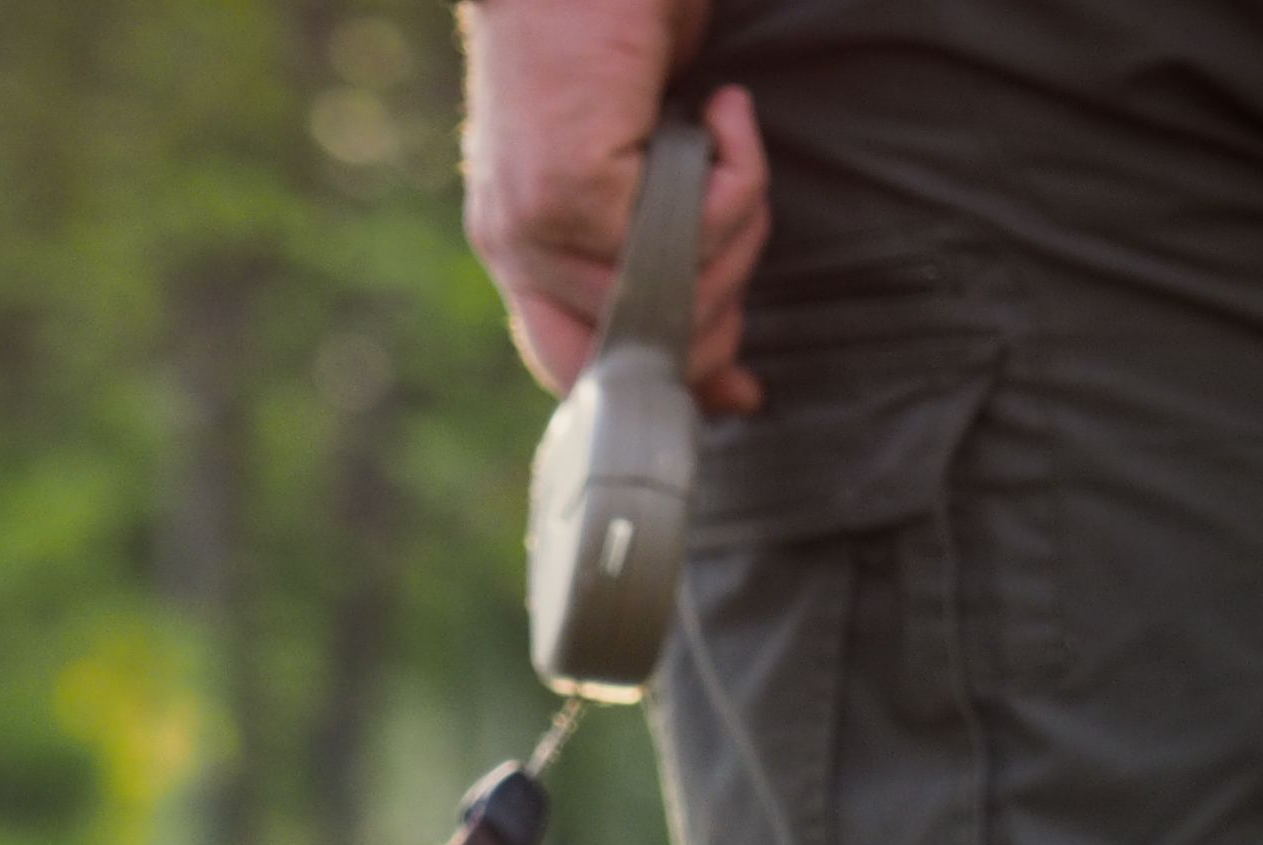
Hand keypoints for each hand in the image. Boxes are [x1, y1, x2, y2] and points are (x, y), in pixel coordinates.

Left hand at [460, 0, 771, 413]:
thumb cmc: (616, 20)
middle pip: (641, 350)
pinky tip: (726, 108)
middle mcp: (516, 247)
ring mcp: (534, 226)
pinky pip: (685, 236)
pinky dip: (735, 175)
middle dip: (723, 299)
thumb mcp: (642, 149)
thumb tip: (725, 344)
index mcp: (524, 243)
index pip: (575, 364)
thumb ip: (660, 230)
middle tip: (746, 205)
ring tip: (731, 135)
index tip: (736, 389)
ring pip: (673, 294)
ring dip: (737, 223)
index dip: (660, 382)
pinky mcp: (569, 192)